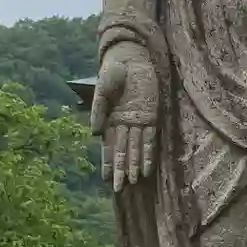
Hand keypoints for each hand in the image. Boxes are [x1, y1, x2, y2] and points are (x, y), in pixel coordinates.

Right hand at [90, 40, 159, 190]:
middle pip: (122, 151)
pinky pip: (151, 137)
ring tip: (132, 182)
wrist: (130, 57)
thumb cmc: (113, 71)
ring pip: (136, 148)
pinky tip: (147, 166)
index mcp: (109, 119)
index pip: (108, 146)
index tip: (105, 179)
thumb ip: (99, 110)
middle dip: (120, 169)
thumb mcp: (103, 88)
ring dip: (134, 165)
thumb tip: (94, 132)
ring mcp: (138, 121)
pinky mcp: (152, 115)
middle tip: (119, 189)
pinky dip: (148, 152)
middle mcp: (124, 124)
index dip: (107, 162)